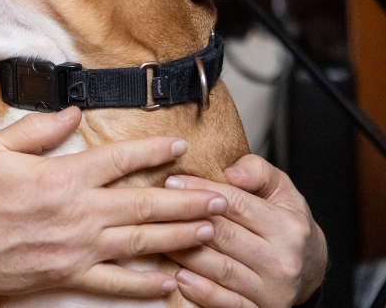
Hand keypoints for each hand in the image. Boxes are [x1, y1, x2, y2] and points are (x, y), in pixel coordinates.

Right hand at [0, 107, 227, 306]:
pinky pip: (117, 282)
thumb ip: (40, 129)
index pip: (121, 161)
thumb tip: (73, 112)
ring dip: (179, 236)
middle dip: (187, 200)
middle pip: (145, 205)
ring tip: (210, 231)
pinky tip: (170, 282)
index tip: (180, 146)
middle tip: (219, 196)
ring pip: (141, 243)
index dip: (154, 152)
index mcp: (63, 177)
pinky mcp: (69, 275)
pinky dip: (147, 284)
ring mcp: (78, 248)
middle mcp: (79, 213)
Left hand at [165, 154, 327, 306]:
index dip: (201, 191)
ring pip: (220, 268)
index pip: (237, 204)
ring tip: (157, 237)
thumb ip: (257, 171)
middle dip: (186, 220)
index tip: (173, 182)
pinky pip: (226, 302)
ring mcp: (272, 290)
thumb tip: (232, 172)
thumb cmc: (286, 223)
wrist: (310, 267)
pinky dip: (201, 290)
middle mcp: (282, 261)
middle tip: (157, 208)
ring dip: (185, 253)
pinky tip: (178, 276)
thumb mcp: (282, 190)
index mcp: (288, 227)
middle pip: (223, 236)